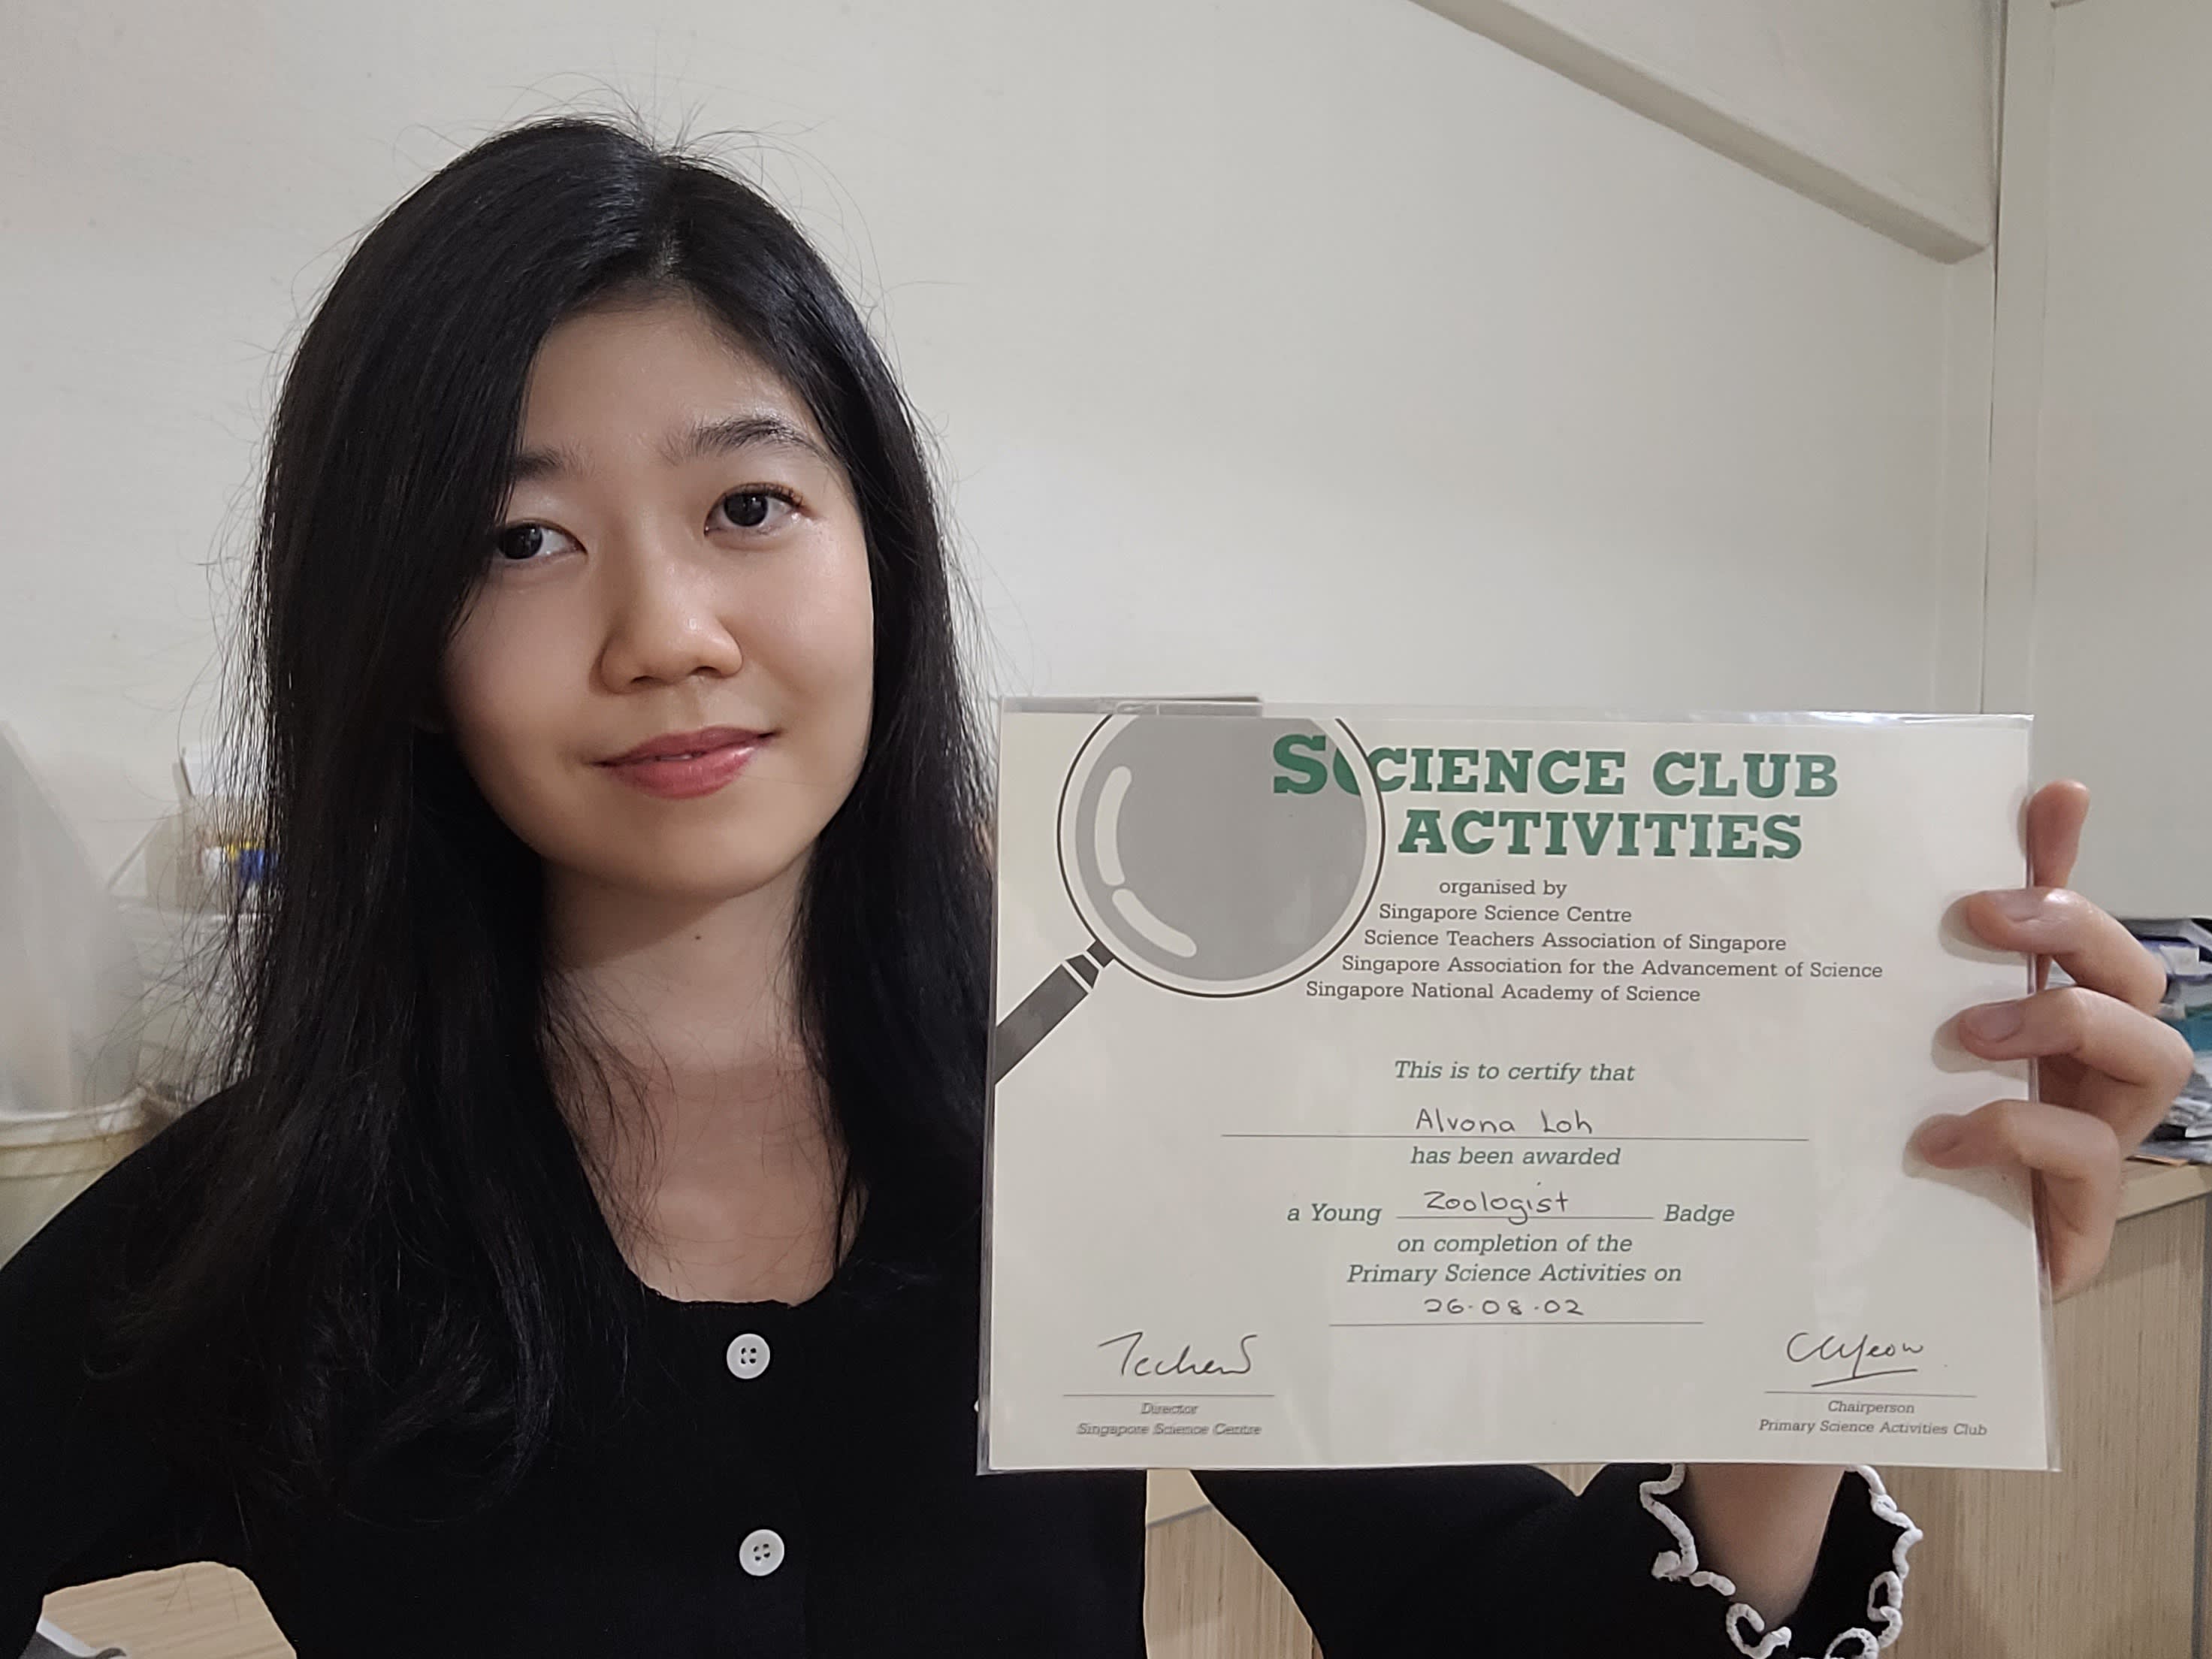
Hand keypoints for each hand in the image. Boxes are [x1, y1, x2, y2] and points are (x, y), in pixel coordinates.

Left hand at [1910, 781, 2196, 1297]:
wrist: (1894, 1288)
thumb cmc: (1906, 1163)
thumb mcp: (1886, 1061)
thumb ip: (1905, 981)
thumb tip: (1898, 899)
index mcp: (2042, 1023)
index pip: (2072, 920)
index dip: (2069, 856)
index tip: (2053, 796)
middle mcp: (2088, 1072)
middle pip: (2136, 973)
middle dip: (2075, 930)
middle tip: (1981, 918)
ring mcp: (2100, 1138)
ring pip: (2155, 1056)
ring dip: (2067, 1023)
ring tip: (1969, 1035)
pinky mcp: (2083, 1217)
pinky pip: (2091, 1157)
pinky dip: (2015, 1133)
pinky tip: (1936, 1138)